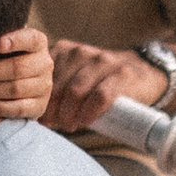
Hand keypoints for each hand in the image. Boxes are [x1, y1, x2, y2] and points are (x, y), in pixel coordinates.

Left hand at [0, 24, 51, 120]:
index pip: (30, 39)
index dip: (15, 41)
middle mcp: (45, 63)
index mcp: (38, 43)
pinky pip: (19, 109)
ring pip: (16, 89)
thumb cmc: (0, 57)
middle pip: (18, 68)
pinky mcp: (39, 107)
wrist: (16, 84)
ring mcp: (44, 86)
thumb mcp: (1, 46)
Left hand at [42, 38, 161, 137]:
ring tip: (68, 126)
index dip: (39, 99)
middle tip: (52, 125)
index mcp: (65, 50)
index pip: (44, 75)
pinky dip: (89, 112)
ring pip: (76, 90)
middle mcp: (82, 52)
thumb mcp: (74, 75)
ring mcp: (103, 60)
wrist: (143, 73)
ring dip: (69, 113)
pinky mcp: (122, 74)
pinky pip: (100, 95)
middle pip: (59, 84)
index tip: (39, 117)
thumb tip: (31, 113)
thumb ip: (55, 86)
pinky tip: (84, 122)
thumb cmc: (100, 81)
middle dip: (52, 109)